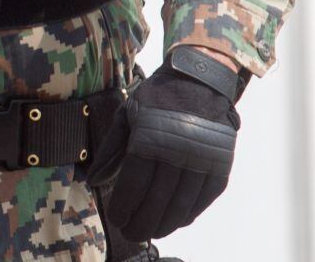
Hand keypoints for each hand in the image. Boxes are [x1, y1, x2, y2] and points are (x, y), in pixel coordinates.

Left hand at [89, 48, 240, 241]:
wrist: (199, 79)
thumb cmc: (156, 98)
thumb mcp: (127, 115)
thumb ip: (111, 150)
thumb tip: (94, 181)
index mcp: (150, 136)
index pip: (135, 182)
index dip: (125, 205)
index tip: (117, 220)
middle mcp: (178, 149)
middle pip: (158, 198)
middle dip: (142, 221)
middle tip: (132, 234)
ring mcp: (202, 158)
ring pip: (183, 203)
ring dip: (166, 223)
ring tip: (152, 232)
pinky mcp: (221, 162)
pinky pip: (205, 197)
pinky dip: (191, 212)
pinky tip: (178, 221)